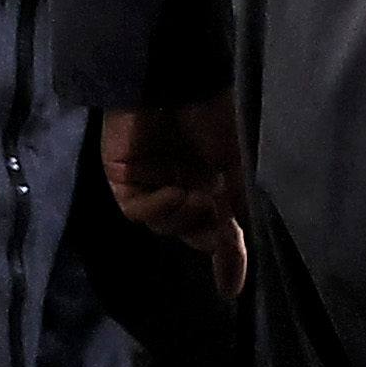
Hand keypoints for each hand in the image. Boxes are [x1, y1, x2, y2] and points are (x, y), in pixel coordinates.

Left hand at [102, 98, 251, 302]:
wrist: (175, 77)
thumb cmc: (211, 113)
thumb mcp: (238, 165)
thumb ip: (242, 214)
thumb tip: (244, 270)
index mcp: (211, 181)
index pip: (216, 231)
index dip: (225, 259)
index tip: (230, 289)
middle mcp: (180, 183)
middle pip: (189, 231)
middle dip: (203, 232)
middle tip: (215, 214)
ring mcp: (149, 181)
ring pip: (163, 225)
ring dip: (180, 218)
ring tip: (193, 195)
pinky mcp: (121, 177)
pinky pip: (137, 210)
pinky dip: (156, 209)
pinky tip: (171, 193)